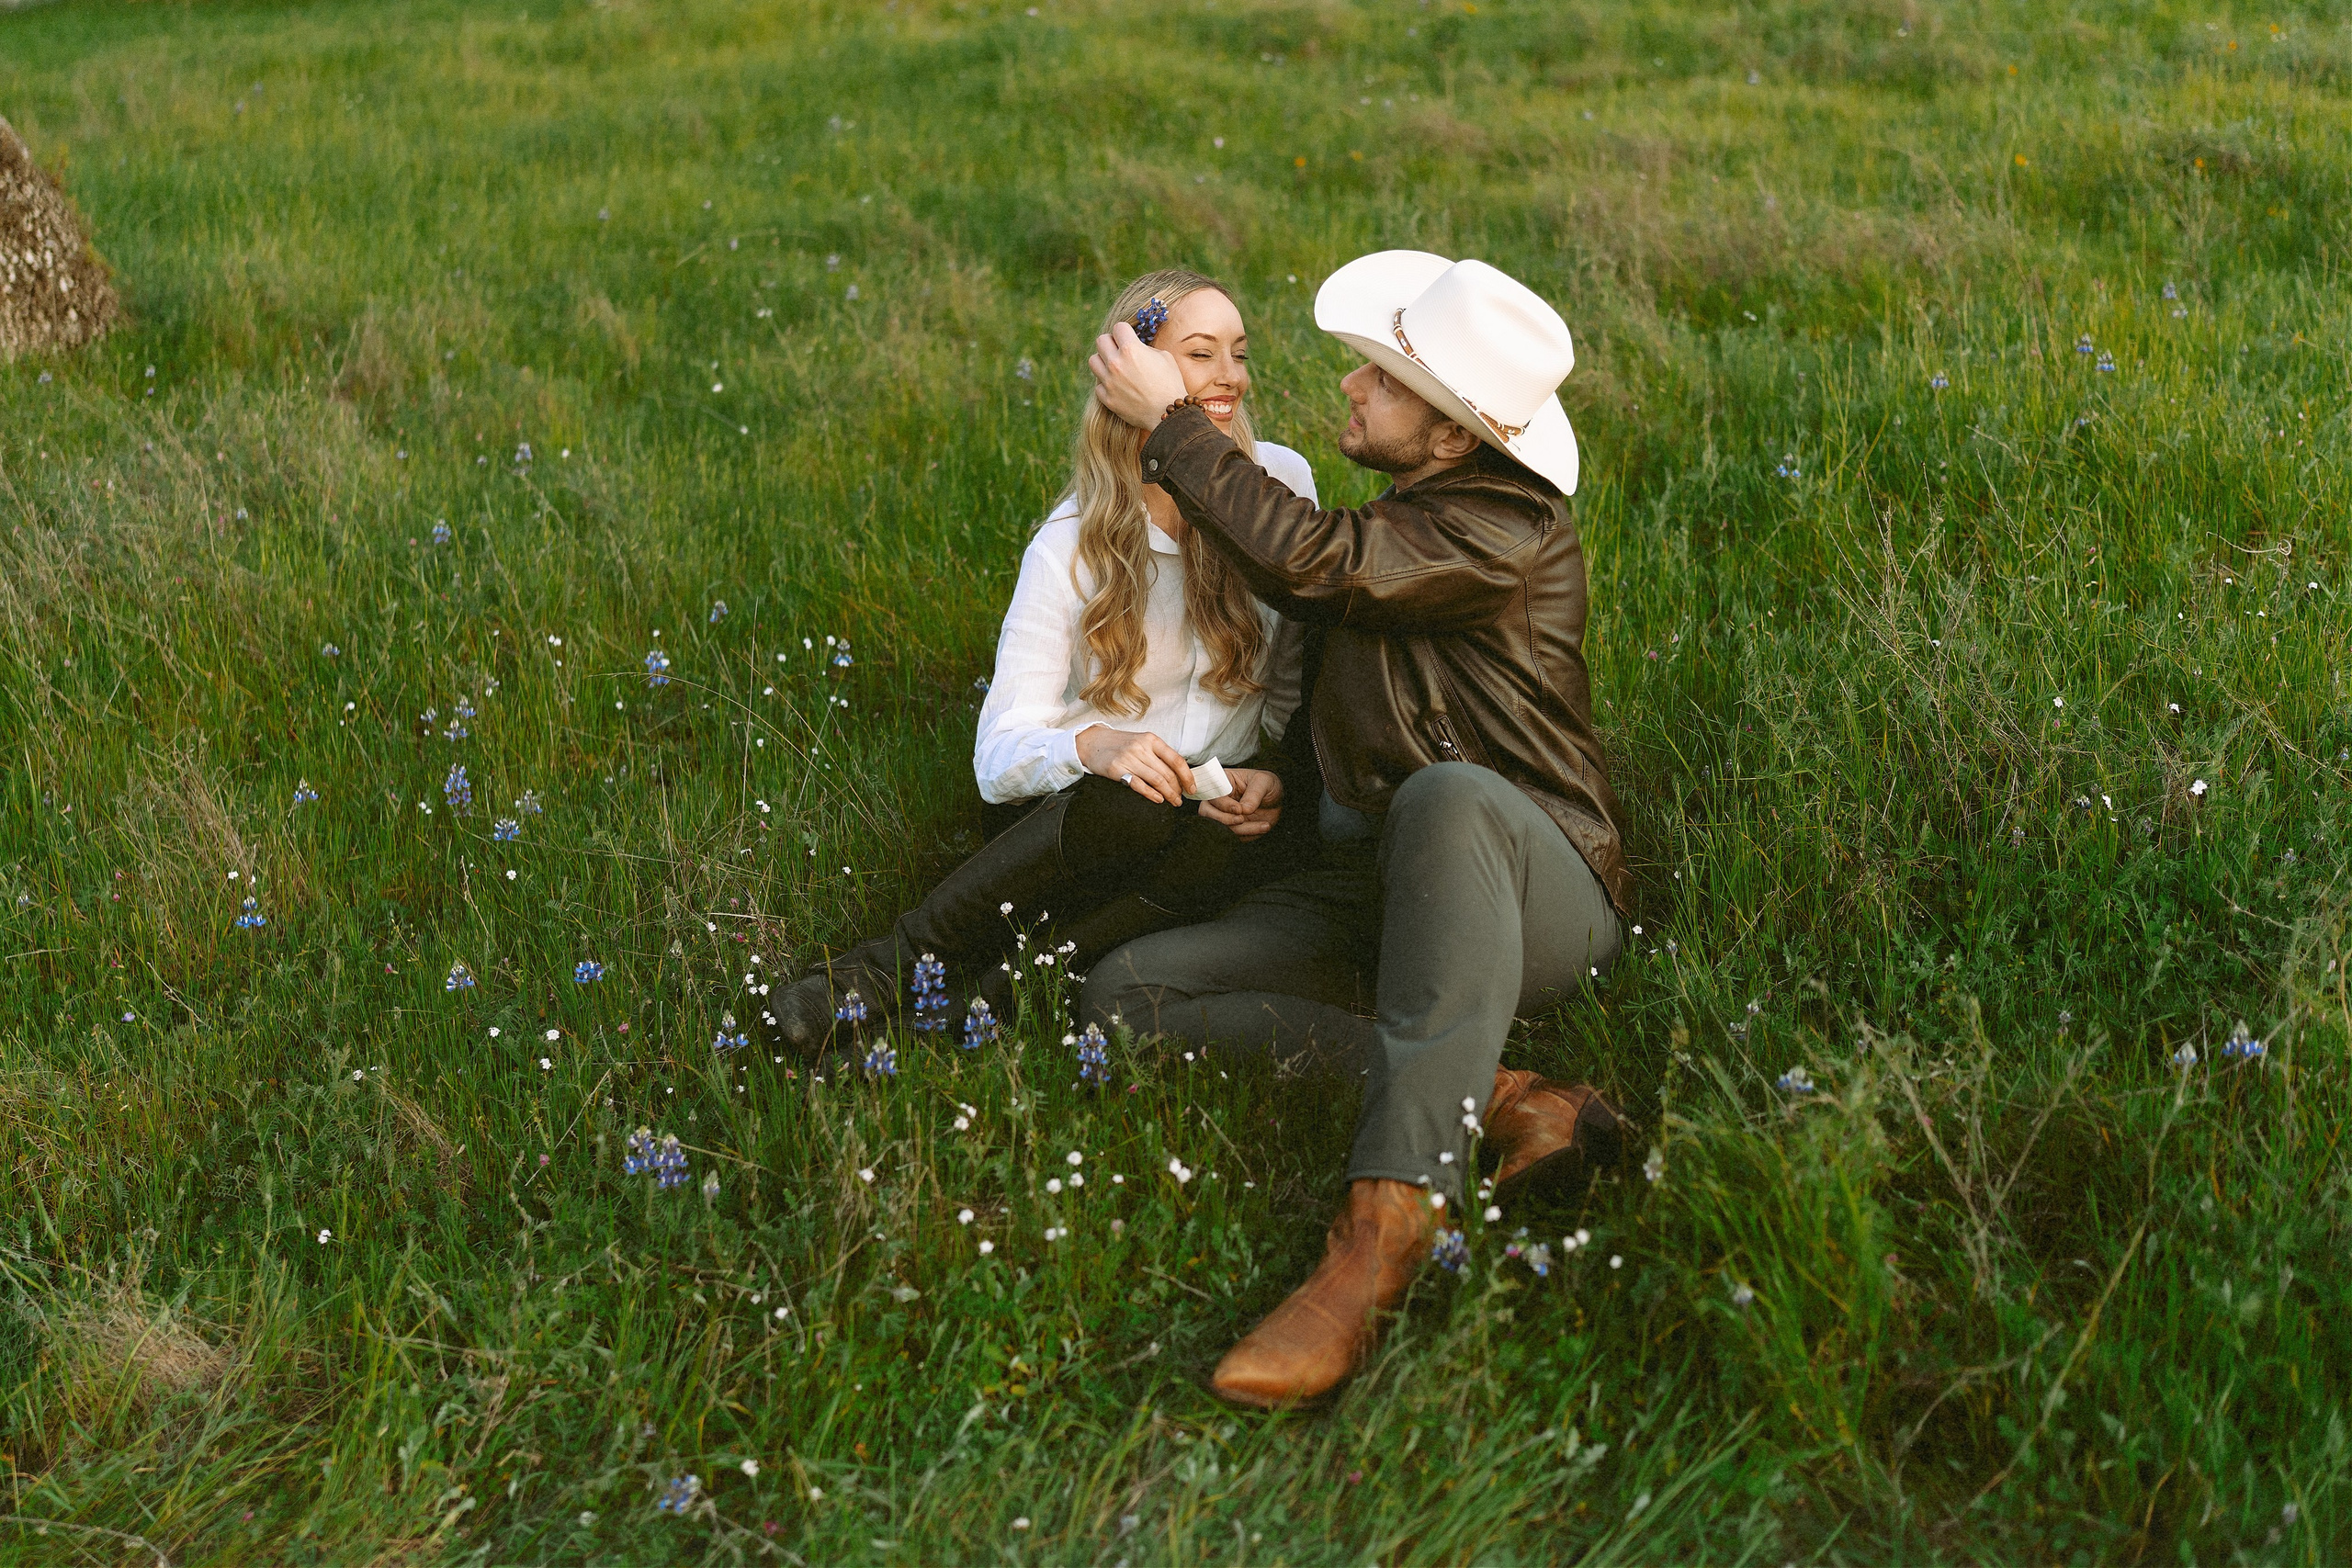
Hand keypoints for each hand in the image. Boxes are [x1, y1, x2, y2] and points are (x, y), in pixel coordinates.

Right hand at [1075, 725, 1195, 805]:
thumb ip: (1158, 755)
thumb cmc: (1121, 745)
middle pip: (1167, 773)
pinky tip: (1158, 799)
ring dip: (1168, 794)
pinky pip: (1139, 785)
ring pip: (1156, 780)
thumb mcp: (1142, 742)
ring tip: (1173, 802)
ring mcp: (1129, 758)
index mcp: (1151, 739)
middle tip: (1180, 799)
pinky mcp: (1117, 769)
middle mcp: (1141, 747)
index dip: (1187, 776)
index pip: (1176, 760)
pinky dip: (1152, 794)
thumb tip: (1180, 774)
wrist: (1093, 742)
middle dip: (1178, 789)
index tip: (1192, 788)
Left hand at [1088, 321, 1190, 431]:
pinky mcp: (1107, 398)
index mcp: (1131, 349)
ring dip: (1103, 361)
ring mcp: (1109, 382)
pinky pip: (1098, 385)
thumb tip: (1136, 346)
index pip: (1118, 328)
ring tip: (1115, 367)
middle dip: (1111, 343)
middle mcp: (1116, 363)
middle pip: (1101, 341)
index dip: (1125, 332)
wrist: (1168, 413)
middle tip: (1120, 351)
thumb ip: (1145, 348)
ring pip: (1093, 361)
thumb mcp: (1164, 357)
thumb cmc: (1170, 383)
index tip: (1129, 338)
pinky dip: (1106, 384)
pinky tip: (1118, 386)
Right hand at [1198, 767, 1283, 837]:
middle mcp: (1218, 799)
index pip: (1212, 793)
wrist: (1276, 801)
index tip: (1239, 809)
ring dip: (1242, 829)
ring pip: (1220, 827)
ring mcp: (1222, 814)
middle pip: (1207, 813)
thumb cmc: (1267, 785)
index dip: (1222, 804)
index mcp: (1223, 781)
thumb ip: (1254, 793)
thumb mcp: (1265, 782)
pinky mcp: (1230, 827)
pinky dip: (1248, 834)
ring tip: (1264, 825)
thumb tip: (1244, 808)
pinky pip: (1232, 836)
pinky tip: (1263, 827)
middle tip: (1242, 819)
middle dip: (1225, 819)